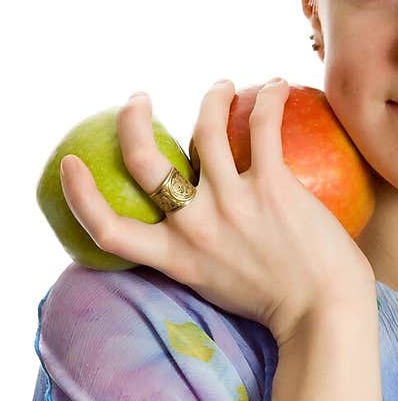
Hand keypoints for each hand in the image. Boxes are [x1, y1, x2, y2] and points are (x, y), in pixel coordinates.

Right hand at [59, 79, 375, 345]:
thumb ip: (195, 253)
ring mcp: (232, 203)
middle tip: (138, 99)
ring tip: (224, 86)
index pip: (108, 229)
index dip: (79, 194)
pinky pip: (263, 126)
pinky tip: (278, 86)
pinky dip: (269, 98)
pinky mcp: (273, 187)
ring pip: (205, 127)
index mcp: (175, 257)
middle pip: (143, 160)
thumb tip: (185, 222)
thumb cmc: (278, 303)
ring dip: (212, 96)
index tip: (71, 162)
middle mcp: (195, 228)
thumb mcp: (215, 285)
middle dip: (132, 119)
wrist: (323, 314)